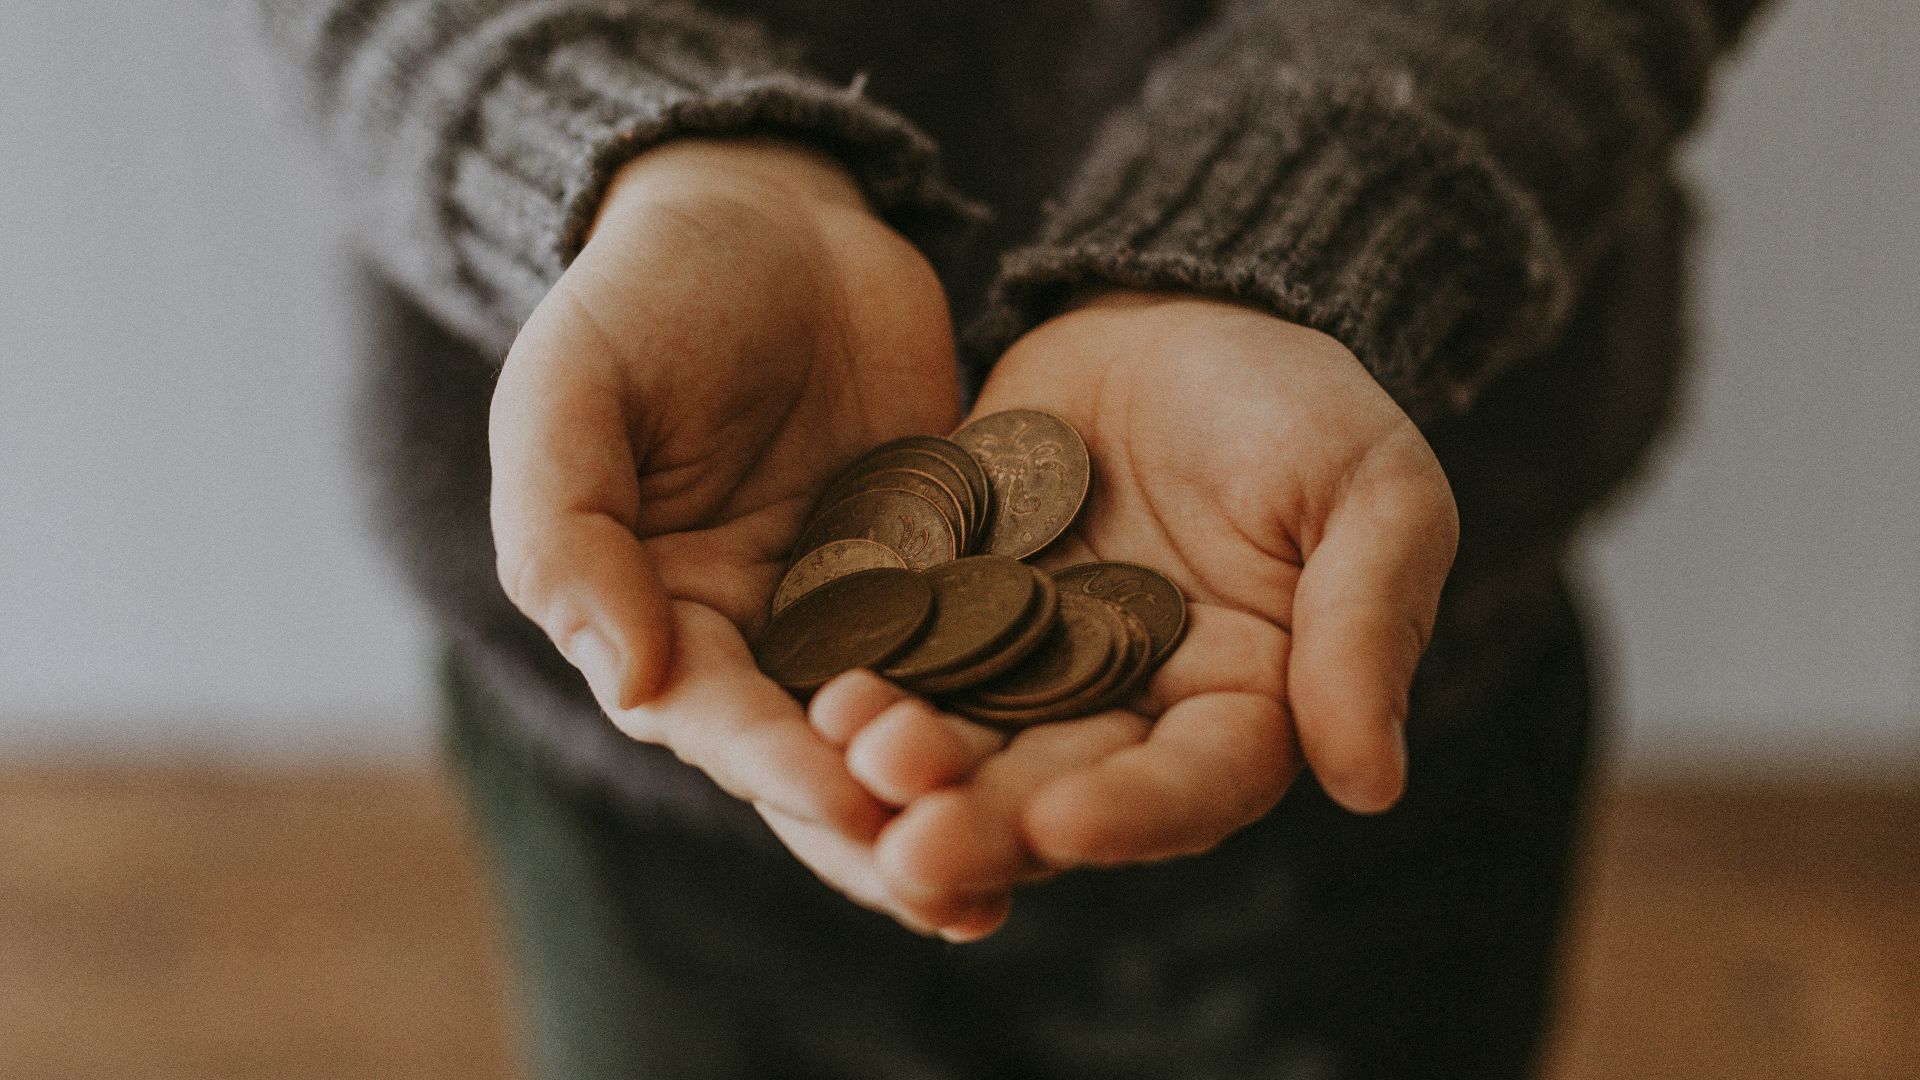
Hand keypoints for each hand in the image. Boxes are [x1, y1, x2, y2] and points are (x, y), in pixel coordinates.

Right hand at [487, 138, 966, 925]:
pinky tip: (1092, 752)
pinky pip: (987, 645)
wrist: (767, 214)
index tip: (846, 800)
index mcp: (660, 618)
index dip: (776, 764)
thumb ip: (572, 533)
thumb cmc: (644, 294)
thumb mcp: (573, 391)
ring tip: (1028, 865)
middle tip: (955, 891)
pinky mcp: (949, 569)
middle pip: (820, 760)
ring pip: (913, 727)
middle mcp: (762, 639)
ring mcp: (863, 610)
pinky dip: (1026, 703)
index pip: (717, 718)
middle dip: (882, 828)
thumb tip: (631, 683)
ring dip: (961, 797)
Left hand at [812, 290, 1458, 936]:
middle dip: (986, 822)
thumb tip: (1372, 785)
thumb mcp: (1372, 491)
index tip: (1061, 824)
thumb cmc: (1300, 401)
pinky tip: (812, 694)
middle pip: (1057, 791)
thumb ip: (1365, 626)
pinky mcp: (946, 608)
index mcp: (1241, 707)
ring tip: (850, 761)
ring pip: (965, 742)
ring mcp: (1024, 665)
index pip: (1192, 786)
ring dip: (907, 769)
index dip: (1131, 815)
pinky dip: (861, 679)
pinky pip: (900, 655)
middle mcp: (1125, 712)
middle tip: (909, 848)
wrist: (1175, 311)